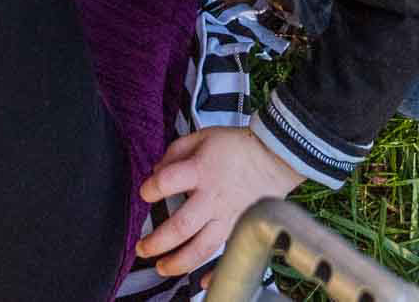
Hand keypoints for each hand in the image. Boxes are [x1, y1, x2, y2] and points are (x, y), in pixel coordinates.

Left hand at [133, 125, 307, 278]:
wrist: (275, 156)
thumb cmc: (239, 147)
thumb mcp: (203, 136)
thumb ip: (176, 152)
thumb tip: (157, 170)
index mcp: (201, 171)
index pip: (168, 182)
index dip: (151, 189)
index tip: (145, 193)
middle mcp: (213, 198)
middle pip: (181, 226)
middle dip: (157, 241)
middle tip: (142, 247)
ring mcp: (228, 217)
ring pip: (202, 248)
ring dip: (178, 262)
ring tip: (161, 267)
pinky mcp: (239, 228)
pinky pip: (228, 255)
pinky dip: (216, 273)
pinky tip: (202, 283)